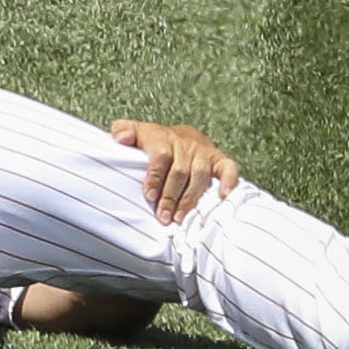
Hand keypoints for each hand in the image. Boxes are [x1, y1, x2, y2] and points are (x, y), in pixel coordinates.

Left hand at [106, 119, 239, 220]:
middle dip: (170, 196)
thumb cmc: (154, 142)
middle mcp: (185, 143)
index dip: (155, 176)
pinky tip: (223, 196)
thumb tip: (120, 138)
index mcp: (163, 138)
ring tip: (179, 217)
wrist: (182, 134)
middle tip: (163, 216)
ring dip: (190, 198)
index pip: (160, 156)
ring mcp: (204, 152)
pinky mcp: (219, 159)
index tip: (149, 195)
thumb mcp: (136, 133)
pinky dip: (229, 181)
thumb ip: (123, 131)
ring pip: (199, 175)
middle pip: (179, 171)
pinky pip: (228, 168)